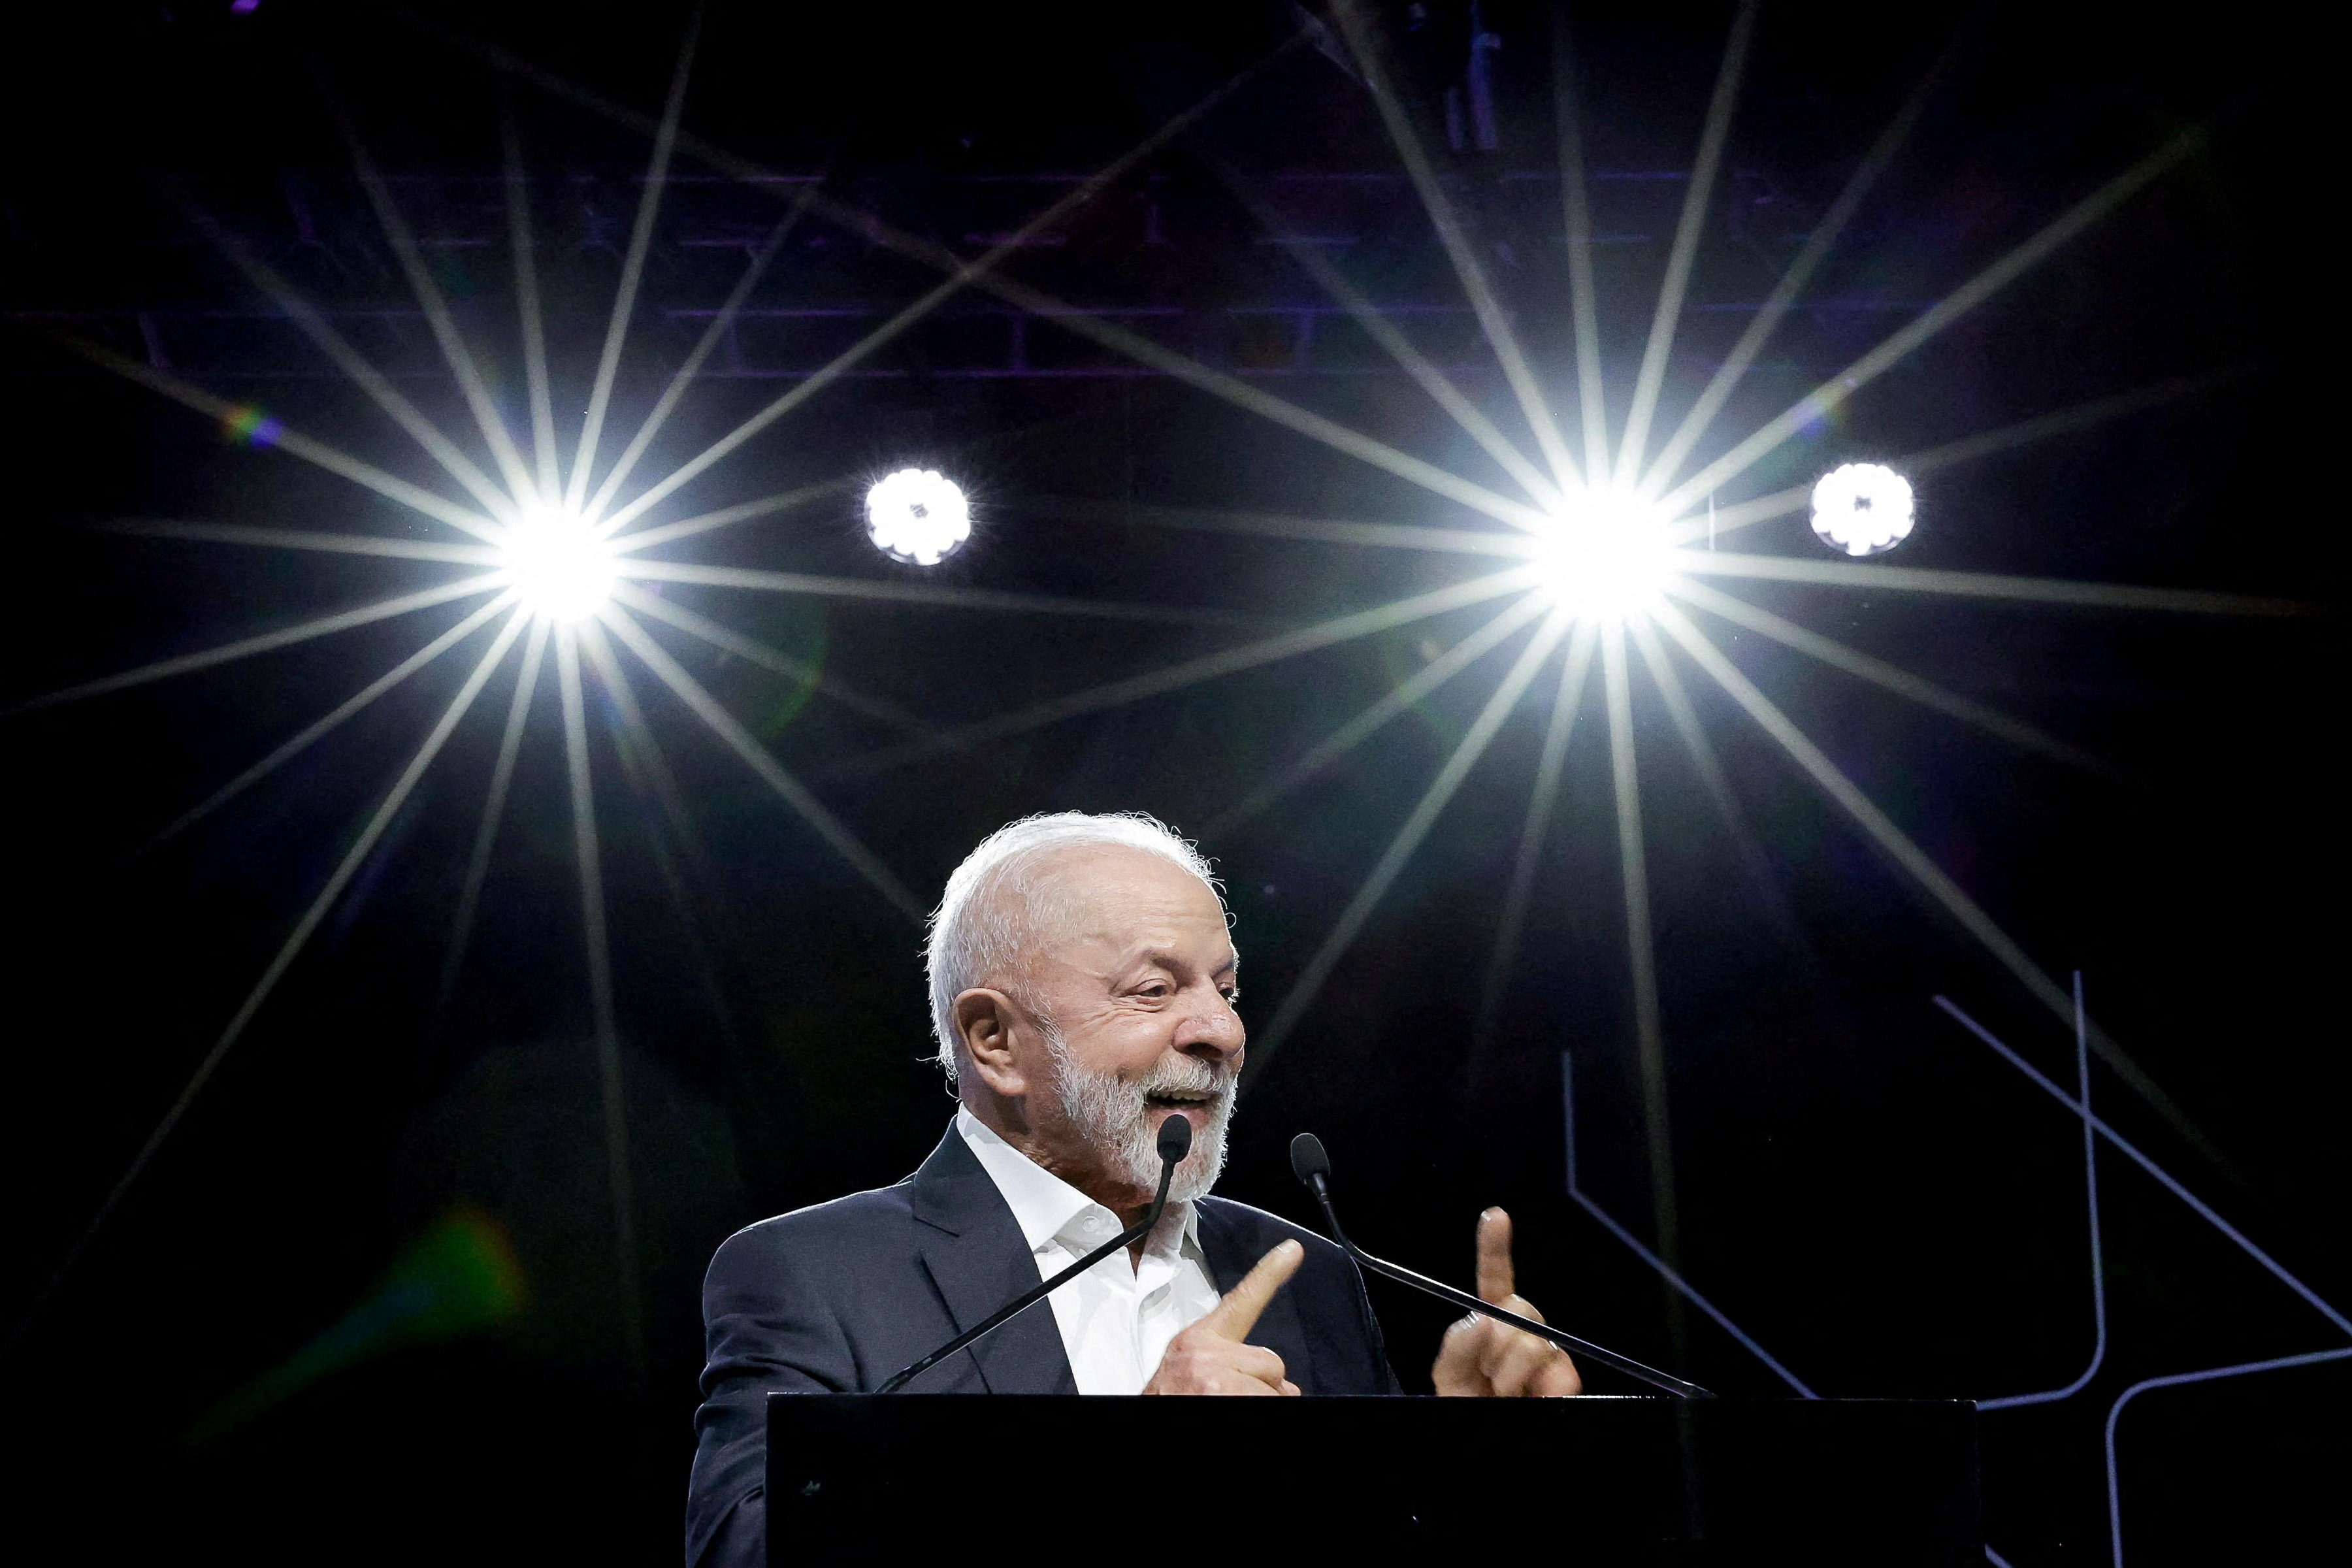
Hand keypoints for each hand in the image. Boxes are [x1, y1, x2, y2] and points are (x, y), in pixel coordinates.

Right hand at [1143, 1239, 1303, 1395]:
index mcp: (1196, 1341)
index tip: (1292, 1249)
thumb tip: (1280, 1384)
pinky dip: (1258, 1411)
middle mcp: (1205, 1355)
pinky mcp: (1223, 1398)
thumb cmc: (1169, 1399)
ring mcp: (1216, 1380)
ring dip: (1259, 1402)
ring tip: (1221, 1406)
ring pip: (1275, 1390)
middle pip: (1270, 1361)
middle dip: (1262, 1385)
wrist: (1139, 1425)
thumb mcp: (1189, 1374)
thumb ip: (1230, 1364)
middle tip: (1227, 1398)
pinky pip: (1270, 1402)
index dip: (1270, 1273)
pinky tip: (1228, 1410)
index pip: (1240, 1301)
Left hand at [1430, 1208, 1581, 1397]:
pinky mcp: (1565, 1385)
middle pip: (1520, 1308)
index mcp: (1488, 1332)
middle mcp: (1521, 1340)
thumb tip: (1481, 1316)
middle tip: (1487, 1381)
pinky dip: (1547, 1381)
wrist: (1485, 1456)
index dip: (1495, 1249)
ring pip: (1536, 1338)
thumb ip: (1456, 1350)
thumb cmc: (1466, 1414)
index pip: (1494, 1284)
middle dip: (1498, 1343)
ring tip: (1503, 1396)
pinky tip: (1534, 1397)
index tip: (1495, 1216)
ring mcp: (1547, 1362)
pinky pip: (1561, 1368)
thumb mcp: (1448, 1383)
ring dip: (1513, 1369)